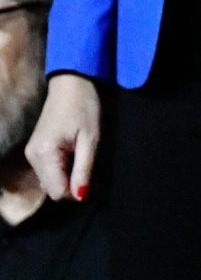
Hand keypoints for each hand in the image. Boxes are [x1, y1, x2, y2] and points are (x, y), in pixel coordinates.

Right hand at [25, 73, 100, 201]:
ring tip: (79, 154)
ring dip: (66, 175)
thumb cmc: (84, 106)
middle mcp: (32, 157)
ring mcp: (31, 153)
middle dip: (71, 183)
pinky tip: (71, 152)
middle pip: (51, 189)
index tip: (90, 176)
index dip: (75, 190)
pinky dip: (60, 168)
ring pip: (49, 180)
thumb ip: (84, 169)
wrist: (71, 81)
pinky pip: (47, 170)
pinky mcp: (34, 149)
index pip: (57, 192)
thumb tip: (80, 198)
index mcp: (44, 154)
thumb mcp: (90, 138)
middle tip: (86, 162)